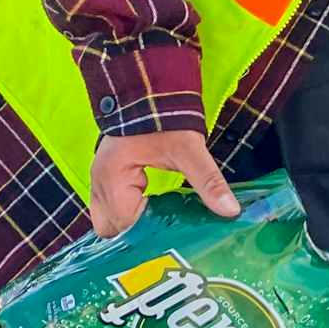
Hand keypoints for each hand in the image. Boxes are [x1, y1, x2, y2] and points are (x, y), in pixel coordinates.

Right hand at [89, 130, 238, 236]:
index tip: (176, 238)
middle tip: (169, 236)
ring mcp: (98, 182)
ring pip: (108, 224)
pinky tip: (152, 217)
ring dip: (132, 229)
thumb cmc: (164, 117)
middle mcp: (98, 183)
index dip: (151, 236)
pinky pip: (110, 210)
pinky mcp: (106, 179)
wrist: (149, 89)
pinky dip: (128, 217)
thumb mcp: (189, 150)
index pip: (127, 226)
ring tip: (160, 229)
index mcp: (113, 178)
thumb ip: (208, 182)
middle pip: (112, 231)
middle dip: (138, 238)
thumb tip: (230, 210)